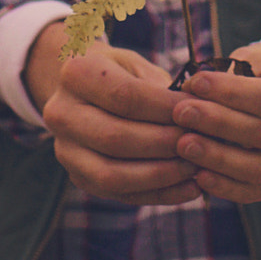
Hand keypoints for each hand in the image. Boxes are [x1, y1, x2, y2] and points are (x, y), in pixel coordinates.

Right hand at [29, 22, 201, 206]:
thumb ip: (161, 86)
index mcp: (75, 74)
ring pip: (112, 174)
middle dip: (164, 144)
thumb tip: (195, 112)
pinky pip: (119, 194)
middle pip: (115, 138)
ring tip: (196, 168)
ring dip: (161, 175)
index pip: (124, 96)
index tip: (198, 112)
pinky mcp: (79, 178)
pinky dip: (158, 194)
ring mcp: (65, 150)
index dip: (165, 108)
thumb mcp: (137, 64)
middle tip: (200, 143)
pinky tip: (189, 188)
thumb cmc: (121, 73)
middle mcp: (60, 114)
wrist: (86, 92)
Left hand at [170, 34, 260, 201]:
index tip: (196, 83)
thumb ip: (233, 73)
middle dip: (219, 122)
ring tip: (183, 142)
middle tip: (181, 112)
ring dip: (217, 157)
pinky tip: (198, 173)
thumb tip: (193, 89)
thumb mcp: (260, 57)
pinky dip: (224, 184)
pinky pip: (254, 191)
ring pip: (259, 167)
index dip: (233, 93)